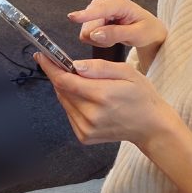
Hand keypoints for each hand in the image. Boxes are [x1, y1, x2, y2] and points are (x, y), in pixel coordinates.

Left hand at [36, 52, 175, 148]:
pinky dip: (73, 103)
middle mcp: (91, 115)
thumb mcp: (127, 72)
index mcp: (102, 95)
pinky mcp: (84, 136)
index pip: (65, 80)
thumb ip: (100, 67)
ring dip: (67, 90)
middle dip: (60, 76)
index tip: (40, 56)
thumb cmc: (141, 95)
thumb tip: (75, 65)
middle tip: (65, 66)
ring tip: (84, 84)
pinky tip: (88, 100)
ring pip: (64, 102)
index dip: (50, 67)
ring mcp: (86, 128)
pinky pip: (70, 114)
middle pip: (62, 91)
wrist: (150, 126)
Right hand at [67, 0, 166, 51]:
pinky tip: (109, 36)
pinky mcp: (94, 14)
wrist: (147, 30)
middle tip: (116, 40)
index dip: (86, 14)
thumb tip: (95, 34)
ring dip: (99, 38)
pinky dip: (98, 38)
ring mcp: (99, 7)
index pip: (100, 9)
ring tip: (115, 37)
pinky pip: (87, 32)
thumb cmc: (146, 30)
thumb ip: (116, 34)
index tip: (72, 17)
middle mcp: (107, 1)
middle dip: (100, 36)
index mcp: (120, 3)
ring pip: (87, 29)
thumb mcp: (137, 34)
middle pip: (90, 22)